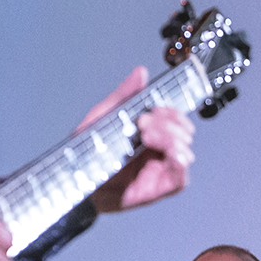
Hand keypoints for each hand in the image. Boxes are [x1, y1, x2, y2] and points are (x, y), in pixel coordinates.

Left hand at [78, 67, 194, 212]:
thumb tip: (141, 73)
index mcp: (149, 130)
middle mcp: (159, 148)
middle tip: (143, 123)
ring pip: (185, 150)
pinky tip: (170, 153)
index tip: (154, 108)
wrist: (74, 182)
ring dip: (172, 138)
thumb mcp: (101, 119)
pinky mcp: (160, 188)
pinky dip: (180, 162)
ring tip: (147, 137)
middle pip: (184, 130)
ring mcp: (161, 168)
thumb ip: (123, 96)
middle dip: (169, 123)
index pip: (175, 116)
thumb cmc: (87, 153)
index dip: (171, 110)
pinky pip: (181, 178)